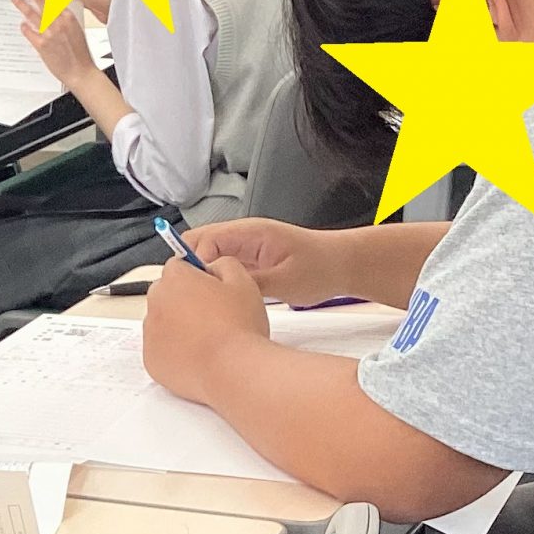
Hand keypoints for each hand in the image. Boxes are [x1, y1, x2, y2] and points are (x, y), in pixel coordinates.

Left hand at [10, 0, 97, 88]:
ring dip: (21, 5)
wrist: (80, 72)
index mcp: (69, 16)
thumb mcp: (76, 30)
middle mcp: (58, 22)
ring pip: (32, 14)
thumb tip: (52, 10)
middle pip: (40, 0)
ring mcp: (49, 33)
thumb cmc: (80, 53)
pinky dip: (24, 28)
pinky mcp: (42, 45)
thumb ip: (64, 18)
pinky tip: (21, 24)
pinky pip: (29, 33)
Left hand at [141, 255, 268, 406]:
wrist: (233, 371)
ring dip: (179, 326)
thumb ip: (224, 264)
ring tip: (208, 339)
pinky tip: (199, 355)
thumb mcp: (243, 282)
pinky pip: (161, 349)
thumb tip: (213, 266)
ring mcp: (150, 333)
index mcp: (175, 279)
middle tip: (212, 316)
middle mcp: (156, 302)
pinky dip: (175, 351)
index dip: (196, 276)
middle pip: (166, 294)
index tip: (209, 288)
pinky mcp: (150, 359)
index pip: (178, 266)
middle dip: (184, 300)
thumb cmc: (239, 328)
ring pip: (163, 322)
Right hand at [186, 218, 353, 307]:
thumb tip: (218, 289)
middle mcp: (243, 236)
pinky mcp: (249, 260)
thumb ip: (249, 283)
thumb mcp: (284, 282)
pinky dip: (214, 281)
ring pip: (207, 257)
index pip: (203, 239)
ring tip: (205, 300)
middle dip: (190, 269)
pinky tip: (219, 300)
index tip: (192, 287)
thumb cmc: (321, 268)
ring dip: (202, 276)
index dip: (192, 263)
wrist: (343, 265)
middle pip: (198, 245)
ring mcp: (244, 247)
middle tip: (193, 296)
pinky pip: (221, 266)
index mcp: (250, 232)